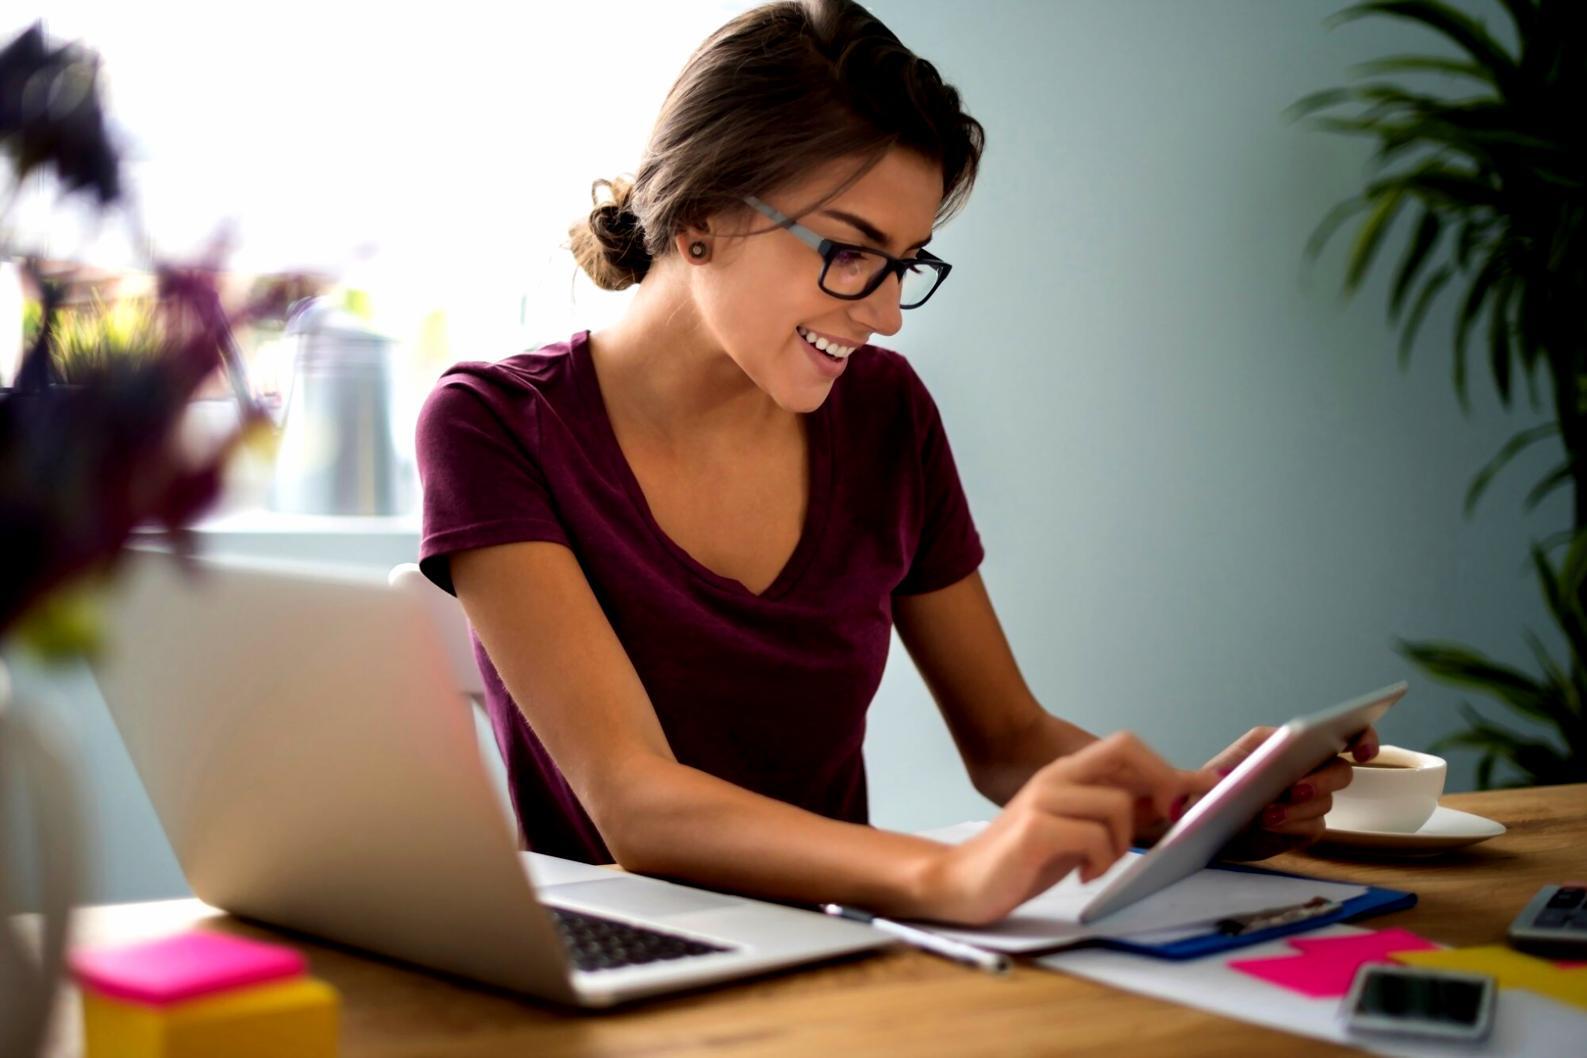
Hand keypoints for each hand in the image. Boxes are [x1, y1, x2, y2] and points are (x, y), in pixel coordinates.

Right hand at [912, 732, 1218, 924]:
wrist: (962, 882)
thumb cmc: (1023, 859)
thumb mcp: (1078, 831)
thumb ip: (1117, 813)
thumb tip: (1174, 799)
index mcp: (1065, 773)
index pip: (1125, 746)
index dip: (1164, 766)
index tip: (1191, 795)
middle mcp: (1054, 777)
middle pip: (1125, 751)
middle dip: (1163, 783)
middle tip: (1169, 822)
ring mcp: (1042, 800)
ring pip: (1117, 805)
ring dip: (1122, 842)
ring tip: (1100, 864)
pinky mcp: (1034, 830)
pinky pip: (1094, 837)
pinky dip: (1101, 861)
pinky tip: (1084, 874)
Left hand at [1204, 724, 1379, 859]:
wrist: (1202, 824)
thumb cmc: (1213, 788)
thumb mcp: (1222, 766)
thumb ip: (1249, 755)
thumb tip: (1267, 756)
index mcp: (1292, 745)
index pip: (1343, 734)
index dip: (1363, 739)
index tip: (1363, 751)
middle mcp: (1306, 770)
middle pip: (1340, 771)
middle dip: (1321, 781)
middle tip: (1295, 789)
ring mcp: (1308, 801)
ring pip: (1325, 802)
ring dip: (1297, 808)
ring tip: (1266, 813)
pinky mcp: (1304, 828)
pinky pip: (1313, 827)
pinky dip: (1292, 826)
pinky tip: (1269, 825)